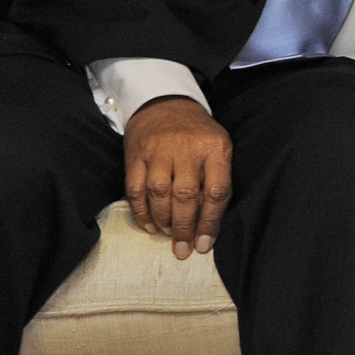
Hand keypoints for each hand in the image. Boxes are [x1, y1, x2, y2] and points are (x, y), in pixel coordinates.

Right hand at [124, 96, 231, 259]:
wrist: (166, 104)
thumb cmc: (198, 134)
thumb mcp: (218, 147)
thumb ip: (217, 179)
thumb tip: (210, 224)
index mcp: (216, 147)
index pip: (217, 191)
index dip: (211, 221)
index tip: (204, 244)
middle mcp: (187, 148)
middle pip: (186, 196)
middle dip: (185, 228)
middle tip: (183, 249)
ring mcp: (159, 151)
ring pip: (159, 194)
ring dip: (163, 221)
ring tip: (168, 234)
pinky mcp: (136, 155)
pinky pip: (136, 190)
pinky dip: (141, 213)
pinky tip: (150, 225)